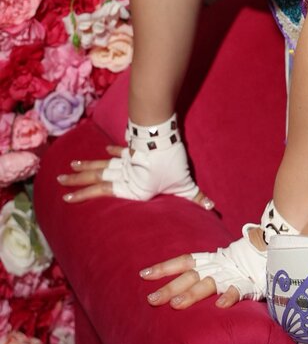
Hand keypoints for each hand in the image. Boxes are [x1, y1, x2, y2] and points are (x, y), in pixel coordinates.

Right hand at [57, 140, 213, 207]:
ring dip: (85, 167)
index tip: (66, 198)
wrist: (162, 135)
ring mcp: (125, 161)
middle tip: (59, 182)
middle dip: (77, 182)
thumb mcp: (184, 183)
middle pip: (96, 178)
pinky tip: (102, 151)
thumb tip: (212, 208)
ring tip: (68, 169)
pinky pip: (117, 151)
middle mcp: (124, 176)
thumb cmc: (170, 163)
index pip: (103, 192)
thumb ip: (195, 197)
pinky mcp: (131, 148)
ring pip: (100, 165)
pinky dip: (109, 152)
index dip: (83, 194)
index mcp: (131, 189)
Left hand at [140, 233, 264, 309]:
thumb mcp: (218, 265)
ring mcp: (232, 274)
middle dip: (170, 287)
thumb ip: (200, 274)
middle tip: (152, 299)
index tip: (144, 275)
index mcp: (209, 260)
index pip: (183, 261)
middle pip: (190, 276)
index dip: (164, 267)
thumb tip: (174, 288)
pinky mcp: (249, 283)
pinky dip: (229, 296)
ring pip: (209, 283)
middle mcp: (217, 266)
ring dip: (192, 293)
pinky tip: (221, 306)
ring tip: (177, 305)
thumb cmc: (239, 264)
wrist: (270, 251)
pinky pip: (238, 290)